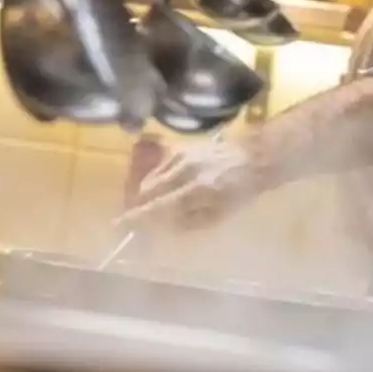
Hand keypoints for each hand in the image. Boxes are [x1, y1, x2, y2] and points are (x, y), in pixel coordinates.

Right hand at [117, 138, 257, 229]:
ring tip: (154, 201)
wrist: (253, 159)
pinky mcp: (181, 146)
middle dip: (140, 205)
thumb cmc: (239, 193)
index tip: (119, 225)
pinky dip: (154, 176)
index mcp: (198, 191)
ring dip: (147, 192)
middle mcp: (186, 170)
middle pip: (148, 190)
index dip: (137, 217)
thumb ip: (187, 222)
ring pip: (150, 177)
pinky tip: (159, 183)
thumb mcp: (218, 216)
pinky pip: (156, 163)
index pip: (159, 206)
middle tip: (140, 216)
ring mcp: (182, 155)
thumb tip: (159, 226)